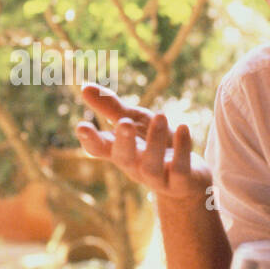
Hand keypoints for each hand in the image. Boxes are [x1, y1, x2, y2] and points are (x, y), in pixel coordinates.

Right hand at [74, 83, 211, 203]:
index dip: (90, 140)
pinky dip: (182, 148)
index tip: (81, 127)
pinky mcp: (181, 181)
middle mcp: (135, 165)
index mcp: (119, 151)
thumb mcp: (134, 121)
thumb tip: (84, 87)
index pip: (99, 149)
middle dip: (123, 141)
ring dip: (154, 141)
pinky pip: (180, 169)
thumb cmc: (153, 144)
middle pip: (124, 158)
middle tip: (124, 123)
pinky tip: (182, 127)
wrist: (187, 177)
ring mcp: (157, 177)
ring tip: (160, 115)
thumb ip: (110, 107)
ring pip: (151, 165)